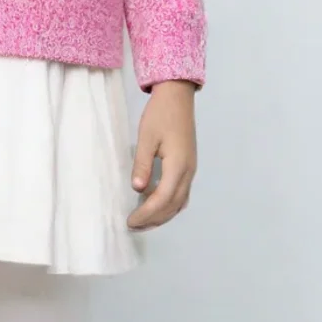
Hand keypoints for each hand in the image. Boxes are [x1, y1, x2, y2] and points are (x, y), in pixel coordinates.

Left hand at [126, 79, 197, 231]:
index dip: (146, 213)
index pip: (162, 199)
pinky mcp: (189, 165)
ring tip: (143, 219)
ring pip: (179, 202)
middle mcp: (188, 172)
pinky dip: (169, 204)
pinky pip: (182, 193)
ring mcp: (191, 169)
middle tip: (133, 225)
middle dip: (154, 219)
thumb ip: (143, 164)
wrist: (177, 96)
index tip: (130, 221)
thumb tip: (138, 189)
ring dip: (162, 214)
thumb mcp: (146, 137)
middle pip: (173, 205)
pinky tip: (156, 203)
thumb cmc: (160, 114)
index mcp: (178, 166)